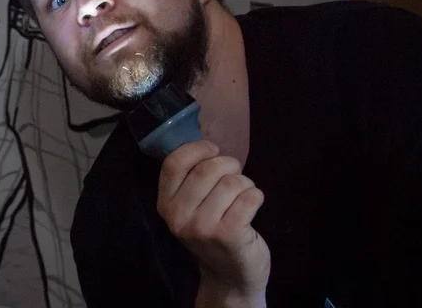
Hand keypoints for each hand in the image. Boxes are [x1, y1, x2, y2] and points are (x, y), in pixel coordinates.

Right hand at [157, 141, 269, 302]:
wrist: (229, 276)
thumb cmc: (211, 232)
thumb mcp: (189, 208)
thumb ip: (189, 180)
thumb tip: (206, 145)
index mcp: (165, 205)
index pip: (174, 163)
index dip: (197, 149)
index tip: (213, 150)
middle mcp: (179, 216)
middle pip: (208, 168)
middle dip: (229, 166)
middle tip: (234, 178)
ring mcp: (203, 227)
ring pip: (232, 182)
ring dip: (245, 183)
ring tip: (243, 196)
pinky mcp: (229, 234)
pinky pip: (249, 196)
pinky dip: (256, 196)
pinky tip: (252, 206)